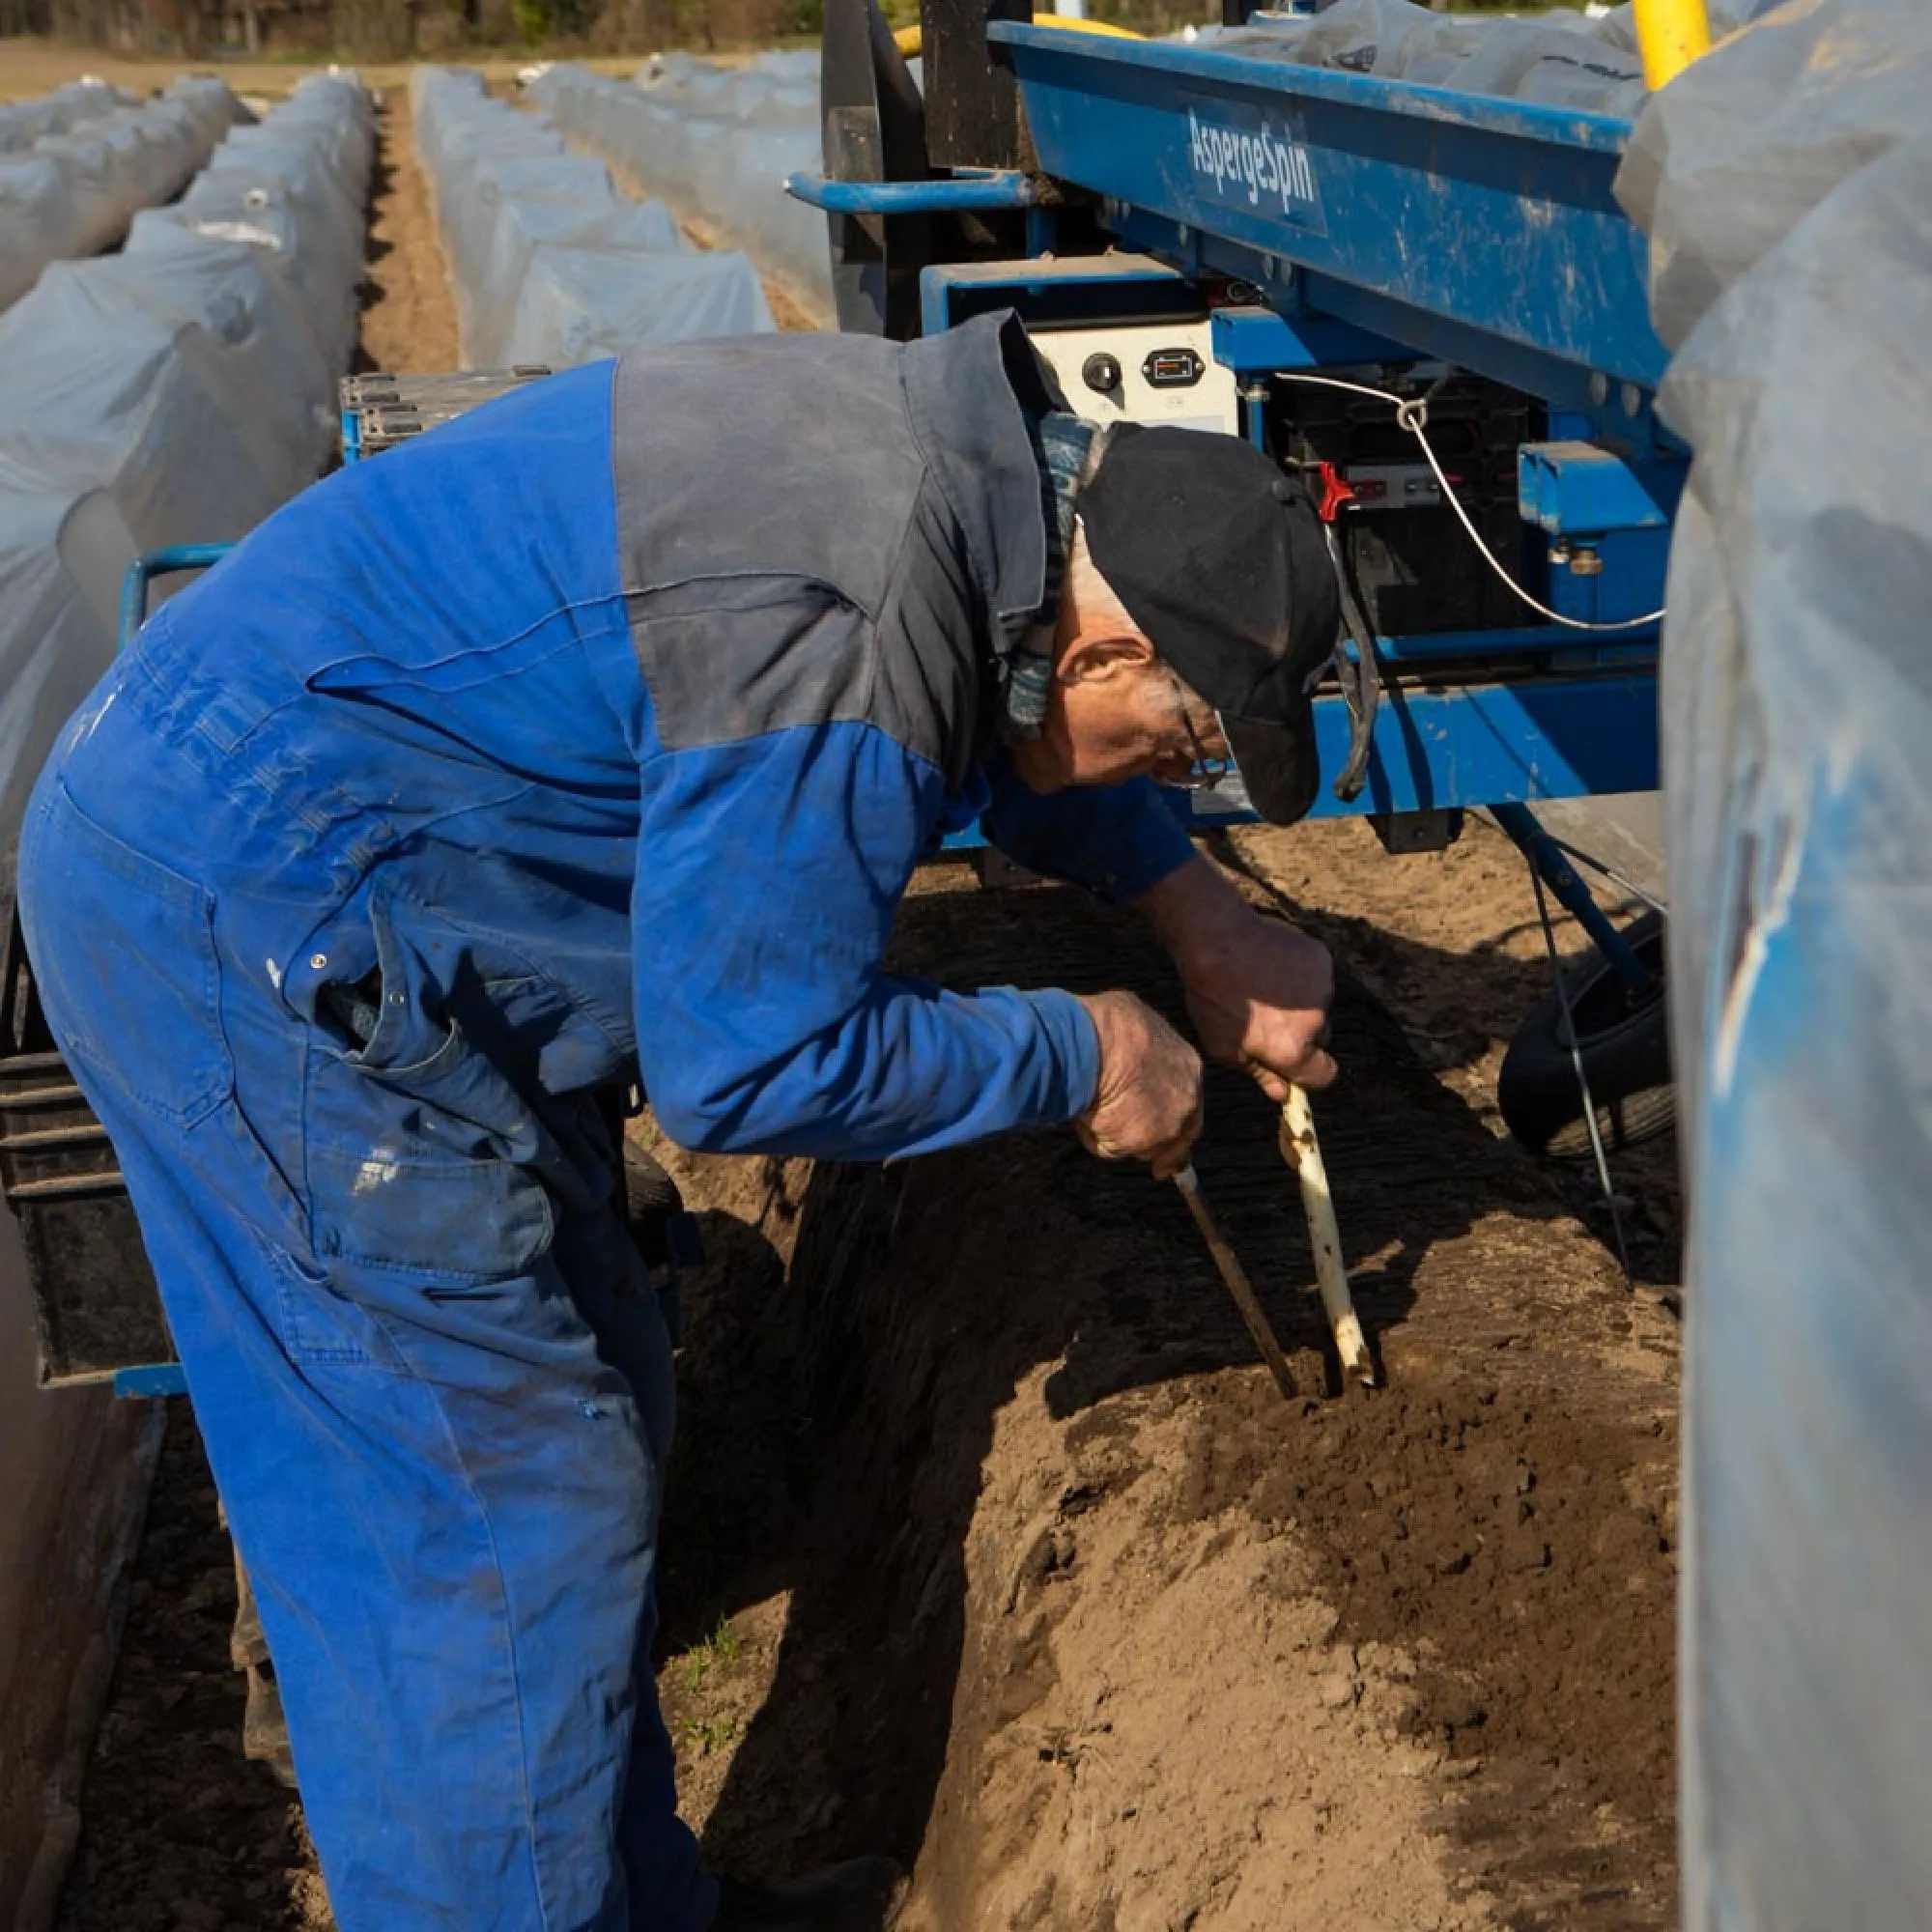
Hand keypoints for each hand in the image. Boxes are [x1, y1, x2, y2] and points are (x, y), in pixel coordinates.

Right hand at [1073, 990, 1203, 1179]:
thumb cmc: (1108, 1025)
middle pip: (1178, 1131)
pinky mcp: (1141, 1142)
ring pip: (1145, 1143)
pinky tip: (1083, 1116)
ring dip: (1122, 1137)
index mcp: (1188, 1065)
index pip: (1186, 1097)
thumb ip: (1142, 1044)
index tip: (1158, 1123)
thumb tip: (1128, 1046)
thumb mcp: (1136, 1019)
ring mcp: (1167, 1124)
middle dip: (1159, 1142)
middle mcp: (1187, 1097)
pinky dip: (1097, 1139)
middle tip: (1143, 1154)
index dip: (1170, 1111)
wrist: (1095, 1044)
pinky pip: (1113, 1148)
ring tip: (1091, 1112)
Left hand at [1134, 857, 1336, 1098]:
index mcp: (1293, 1049)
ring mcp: (1322, 986)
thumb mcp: (1224, 1047)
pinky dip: (1301, 977)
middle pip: (1322, 1039)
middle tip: (1269, 1018)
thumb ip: (1260, 1073)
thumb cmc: (1213, 997)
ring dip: (1301, 1004)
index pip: (1325, 1076)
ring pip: (1319, 1006)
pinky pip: (1317, 977)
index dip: (1309, 1073)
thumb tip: (1283, 1094)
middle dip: (1302, 1035)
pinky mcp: (1321, 959)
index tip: (1293, 1065)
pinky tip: (1272, 967)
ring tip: (1266, 989)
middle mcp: (1317, 1020)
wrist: (1216, 941)